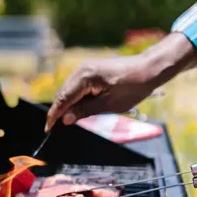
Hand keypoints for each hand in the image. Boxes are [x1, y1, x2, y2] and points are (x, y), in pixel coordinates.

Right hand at [45, 33, 196, 131]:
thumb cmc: (132, 87)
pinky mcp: (91, 70)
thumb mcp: (108, 104)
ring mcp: (86, 68)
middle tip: (55, 128)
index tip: (47, 128)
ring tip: (67, 120)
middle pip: (63, 93)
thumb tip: (65, 119)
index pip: (63, 99)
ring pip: (69, 90)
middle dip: (58, 110)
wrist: (148, 69)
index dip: (54, 115)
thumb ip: (84, 111)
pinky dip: (74, 98)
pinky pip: (77, 86)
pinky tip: (78, 108)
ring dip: (66, 104)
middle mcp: (81, 70)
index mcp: (85, 77)